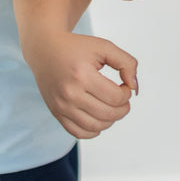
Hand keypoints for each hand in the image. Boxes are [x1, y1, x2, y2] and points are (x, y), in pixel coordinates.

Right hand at [21, 29, 138, 138]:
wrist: (45, 49)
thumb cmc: (76, 48)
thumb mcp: (104, 47)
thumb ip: (126, 63)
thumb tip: (134, 88)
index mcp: (82, 75)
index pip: (116, 97)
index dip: (126, 93)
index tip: (124, 86)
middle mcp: (69, 93)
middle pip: (108, 114)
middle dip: (123, 108)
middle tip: (122, 98)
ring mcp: (61, 106)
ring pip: (96, 127)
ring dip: (111, 120)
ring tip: (112, 106)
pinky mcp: (56, 112)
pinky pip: (79, 133)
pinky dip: (94, 130)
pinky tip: (98, 117)